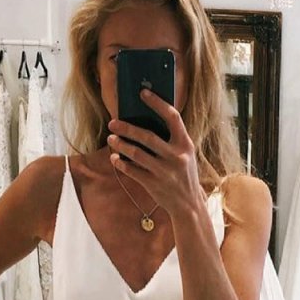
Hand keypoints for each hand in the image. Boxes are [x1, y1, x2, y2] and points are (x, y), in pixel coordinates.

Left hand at [106, 90, 201, 218]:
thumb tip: (146, 121)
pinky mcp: (154, 185)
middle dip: (127, 128)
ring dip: (120, 145)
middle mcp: (176, 157)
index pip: (172, 117)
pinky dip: (121, 164)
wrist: (189, 206)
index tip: (143, 93)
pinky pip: (133, 171)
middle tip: (113, 122)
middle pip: (147, 136)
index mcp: (186, 144)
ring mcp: (164, 172)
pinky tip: (115, 158)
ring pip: (136, 154)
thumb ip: (172, 140)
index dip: (157, 103)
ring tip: (110, 139)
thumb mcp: (186, 155)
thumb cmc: (184, 175)